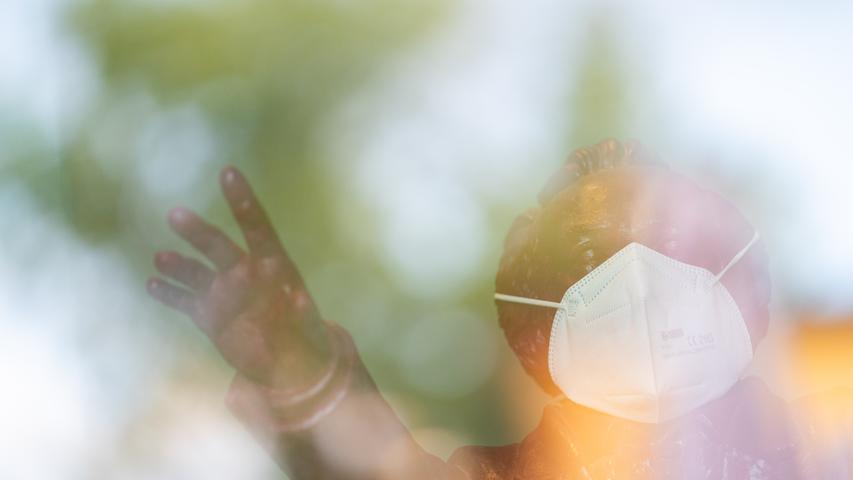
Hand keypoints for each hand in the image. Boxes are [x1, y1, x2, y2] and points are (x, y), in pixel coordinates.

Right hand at [147, 166, 331, 389]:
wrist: (289, 360)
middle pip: (219, 247)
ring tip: (161, 258)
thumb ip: (302, 312)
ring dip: (178, 265)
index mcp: (273, 265)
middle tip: (175, 215)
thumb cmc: (306, 335)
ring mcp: (224, 292)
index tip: (227, 172)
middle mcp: (244, 272)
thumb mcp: (308, 325)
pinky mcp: (209, 314)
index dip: (242, 201)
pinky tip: (152, 284)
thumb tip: (301, 299)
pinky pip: (185, 300)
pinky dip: (169, 294)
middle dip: (198, 233)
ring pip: (196, 273)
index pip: (257, 227)